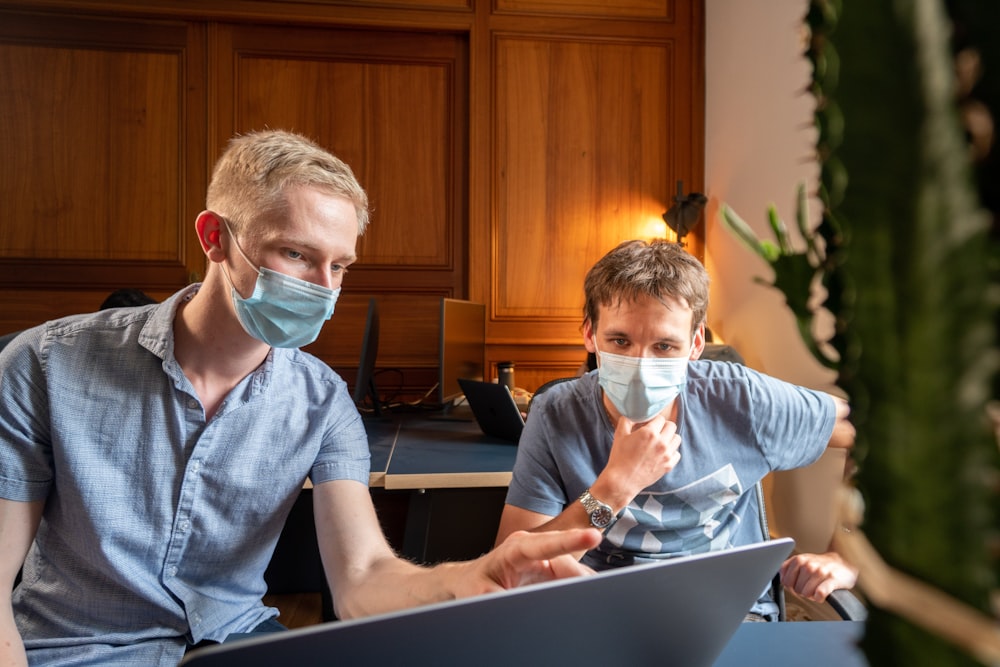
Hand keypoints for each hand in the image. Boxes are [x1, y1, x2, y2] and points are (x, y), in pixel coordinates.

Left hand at [457, 528, 600, 595]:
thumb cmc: (474, 583)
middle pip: (566, 560)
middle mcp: (533, 548)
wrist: (470, 580)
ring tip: (585, 599)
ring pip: (573, 570)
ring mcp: (544, 558)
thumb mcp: (481, 593)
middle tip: (589, 592)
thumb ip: (500, 598)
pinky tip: (584, 597)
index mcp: (515, 549)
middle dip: (579, 575)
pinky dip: (580, 587)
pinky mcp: (551, 570)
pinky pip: (572, 578)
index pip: (546, 544)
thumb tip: (519, 606)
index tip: (593, 537)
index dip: (570, 541)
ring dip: (581, 584)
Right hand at [596, 415, 680, 507]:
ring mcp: (666, 455)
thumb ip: (626, 421)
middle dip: (663, 427)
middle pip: (672, 426)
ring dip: (669, 438)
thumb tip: (632, 415)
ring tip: (660, 441)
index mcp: (649, 433)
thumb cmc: (619, 457)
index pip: (661, 418)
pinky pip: (677, 453)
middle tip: (656, 431)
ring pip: (677, 439)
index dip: (654, 420)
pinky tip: (662, 453)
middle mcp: (661, 442)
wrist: (622, 480)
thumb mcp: (619, 435)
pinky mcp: (668, 465)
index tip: (649, 424)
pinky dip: (671, 452)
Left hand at [780, 551, 857, 601]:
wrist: (844, 562)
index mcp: (798, 560)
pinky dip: (819, 597)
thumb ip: (788, 568)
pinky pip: (820, 593)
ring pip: (806, 593)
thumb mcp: (802, 561)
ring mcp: (820, 572)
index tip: (797, 585)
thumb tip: (780, 579)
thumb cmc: (820, 565)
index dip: (790, 586)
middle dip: (802, 591)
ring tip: (817, 589)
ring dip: (811, 595)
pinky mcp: (832, 580)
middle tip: (809, 587)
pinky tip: (821, 595)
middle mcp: (808, 564)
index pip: (785, 581)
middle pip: (795, 589)